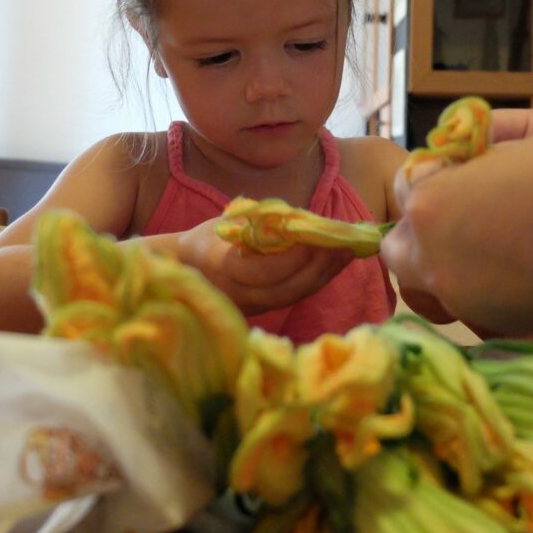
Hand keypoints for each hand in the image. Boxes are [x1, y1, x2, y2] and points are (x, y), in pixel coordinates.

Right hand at [176, 217, 354, 315]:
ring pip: (293, 297)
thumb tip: (303, 222)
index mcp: (225, 270)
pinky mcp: (262, 309)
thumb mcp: (229, 223)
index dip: (292, 260)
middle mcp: (239, 295)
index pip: (263, 273)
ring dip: (323, 276)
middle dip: (317, 269)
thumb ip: (262, 224)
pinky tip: (333, 264)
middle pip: (285, 292)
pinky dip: (315, 280)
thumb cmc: (210, 238)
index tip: (313, 241)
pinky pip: (292, 297)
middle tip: (342, 246)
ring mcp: (251, 307)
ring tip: (346, 253)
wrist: (186, 267)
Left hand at [382, 109, 532, 334]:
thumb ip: (487, 136)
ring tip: (488, 253)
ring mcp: (464, 302)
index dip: (439, 179)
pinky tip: (516, 280)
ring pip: (426, 290)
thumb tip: (465, 142)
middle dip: (426, 232)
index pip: (406, 190)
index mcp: (432, 204)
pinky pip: (467, 315)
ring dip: (442, 271)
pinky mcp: (499, 331)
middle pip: (401, 249)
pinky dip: (479, 300)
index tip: (473, 176)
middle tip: (473, 218)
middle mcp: (434, 260)